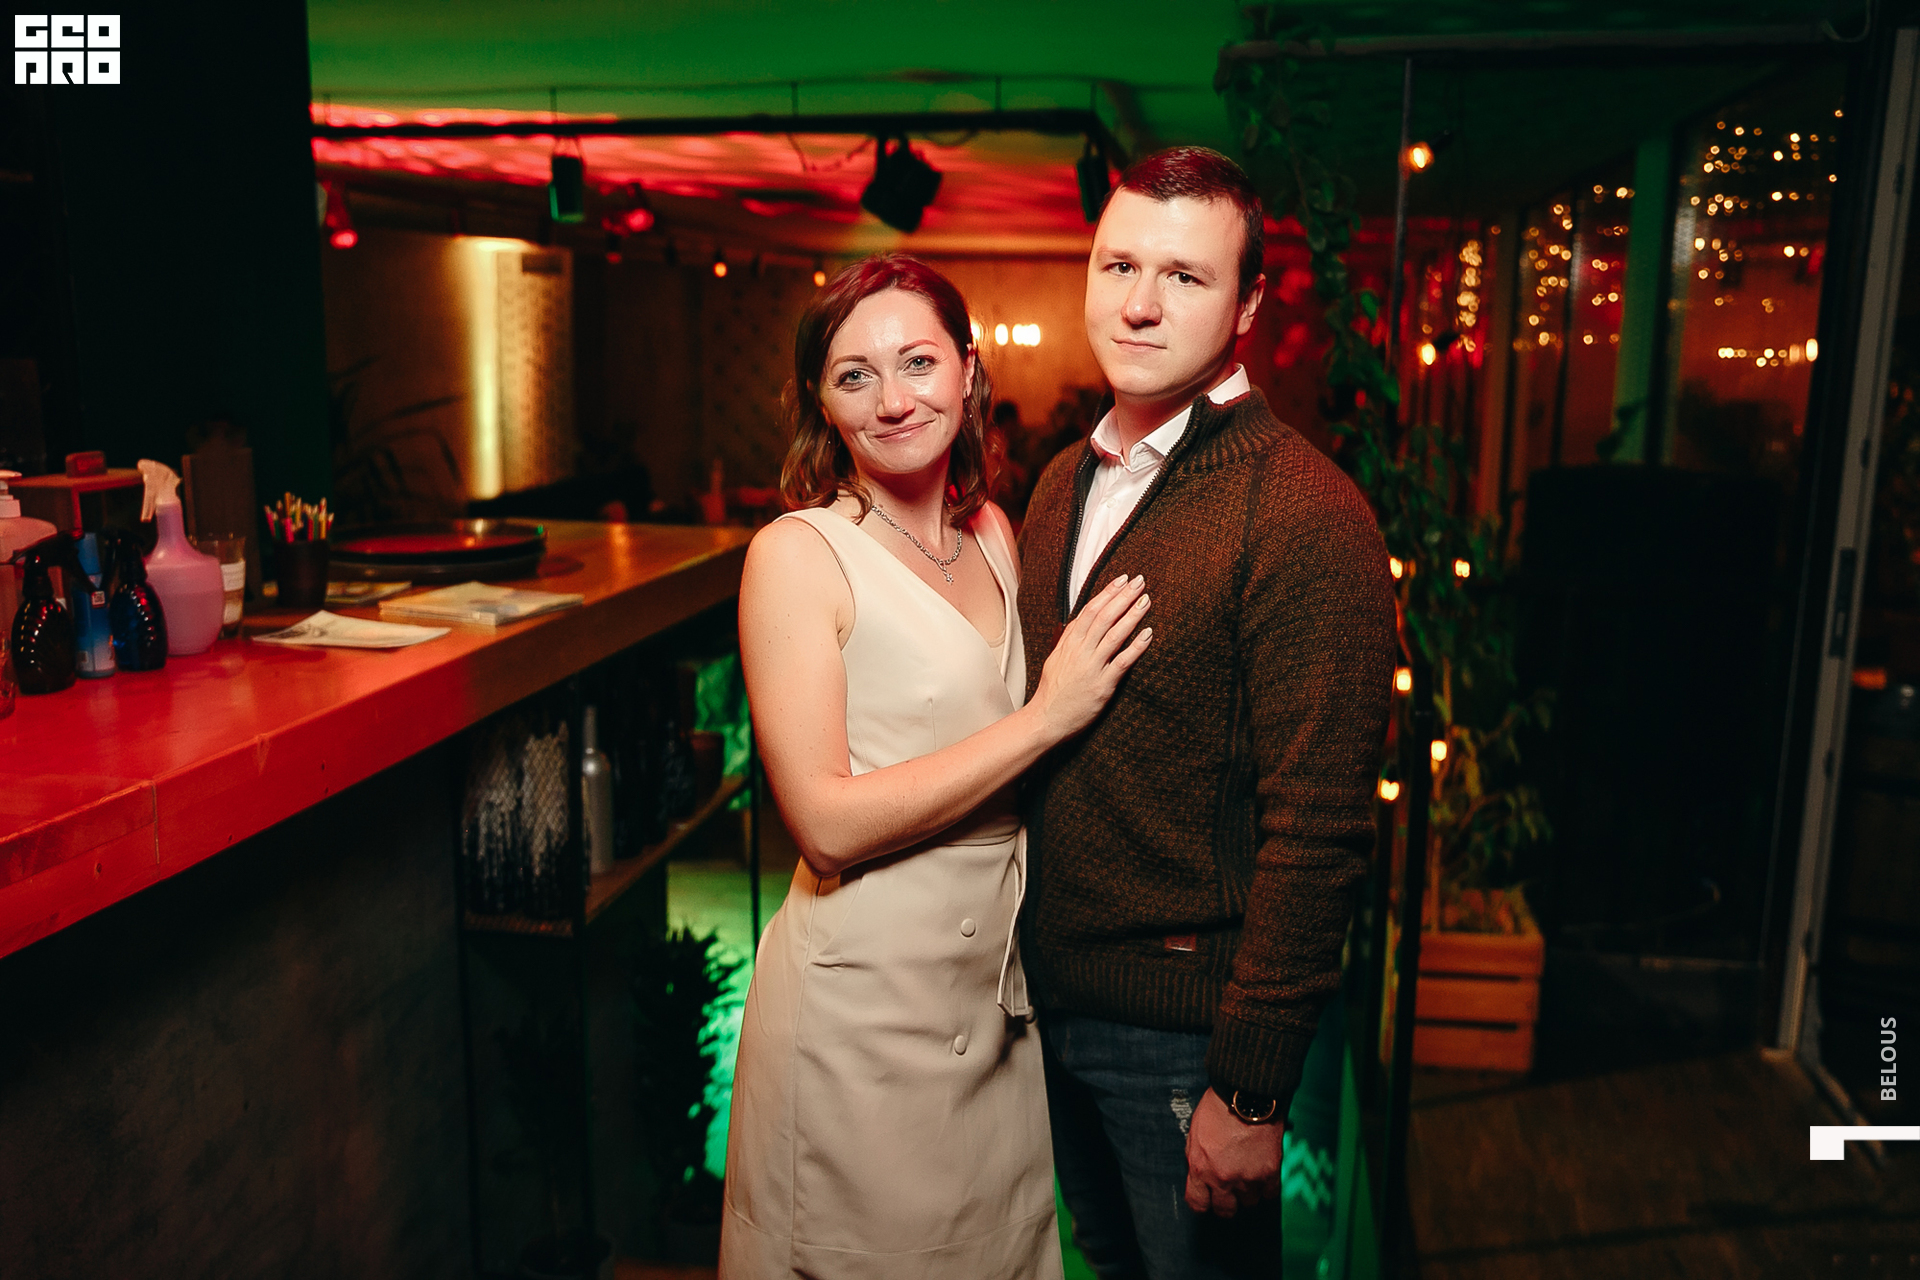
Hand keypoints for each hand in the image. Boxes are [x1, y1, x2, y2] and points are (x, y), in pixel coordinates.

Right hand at [1028, 574, 1152, 741]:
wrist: (1046, 719)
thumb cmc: (1053, 691)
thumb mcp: (1056, 659)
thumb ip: (1069, 638)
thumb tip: (1081, 618)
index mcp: (1069, 644)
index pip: (1090, 611)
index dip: (1107, 593)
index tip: (1122, 580)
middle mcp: (1080, 652)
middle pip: (1104, 617)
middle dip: (1123, 597)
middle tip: (1140, 582)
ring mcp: (1092, 668)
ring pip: (1114, 635)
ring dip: (1132, 616)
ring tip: (1146, 601)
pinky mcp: (1102, 685)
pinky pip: (1122, 662)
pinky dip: (1136, 647)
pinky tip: (1148, 634)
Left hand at [1183, 1089, 1283, 1217]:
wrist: (1246, 1095)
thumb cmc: (1218, 1108)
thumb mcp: (1195, 1134)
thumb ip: (1197, 1158)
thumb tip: (1200, 1173)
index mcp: (1200, 1168)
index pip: (1197, 1203)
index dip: (1203, 1205)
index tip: (1208, 1202)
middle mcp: (1222, 1179)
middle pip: (1225, 1210)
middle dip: (1227, 1204)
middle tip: (1230, 1194)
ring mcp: (1247, 1179)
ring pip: (1249, 1203)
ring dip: (1249, 1193)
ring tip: (1249, 1177)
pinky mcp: (1268, 1173)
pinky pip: (1270, 1194)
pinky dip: (1267, 1188)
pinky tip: (1264, 1176)